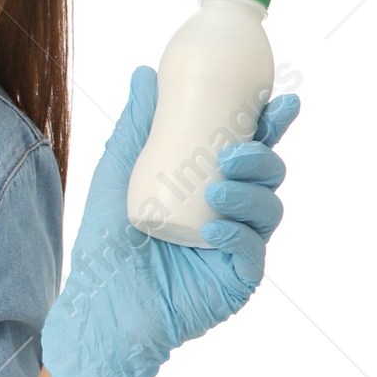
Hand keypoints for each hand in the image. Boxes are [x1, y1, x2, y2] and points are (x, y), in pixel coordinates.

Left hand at [41, 65, 299, 376]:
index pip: (247, 146)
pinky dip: (238, 234)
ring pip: (268, 208)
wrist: (98, 305)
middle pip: (267, 173)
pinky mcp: (237, 279)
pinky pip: (252, 250)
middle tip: (237, 149)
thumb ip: (137, 125)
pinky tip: (214, 228)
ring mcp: (237, 245)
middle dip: (265, 154)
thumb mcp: (118, 173)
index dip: (269, 124)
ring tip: (218, 187)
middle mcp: (229, 211)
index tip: (278, 101)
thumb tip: (145, 71)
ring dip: (250, 192)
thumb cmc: (106, 242)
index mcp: (207, 182)